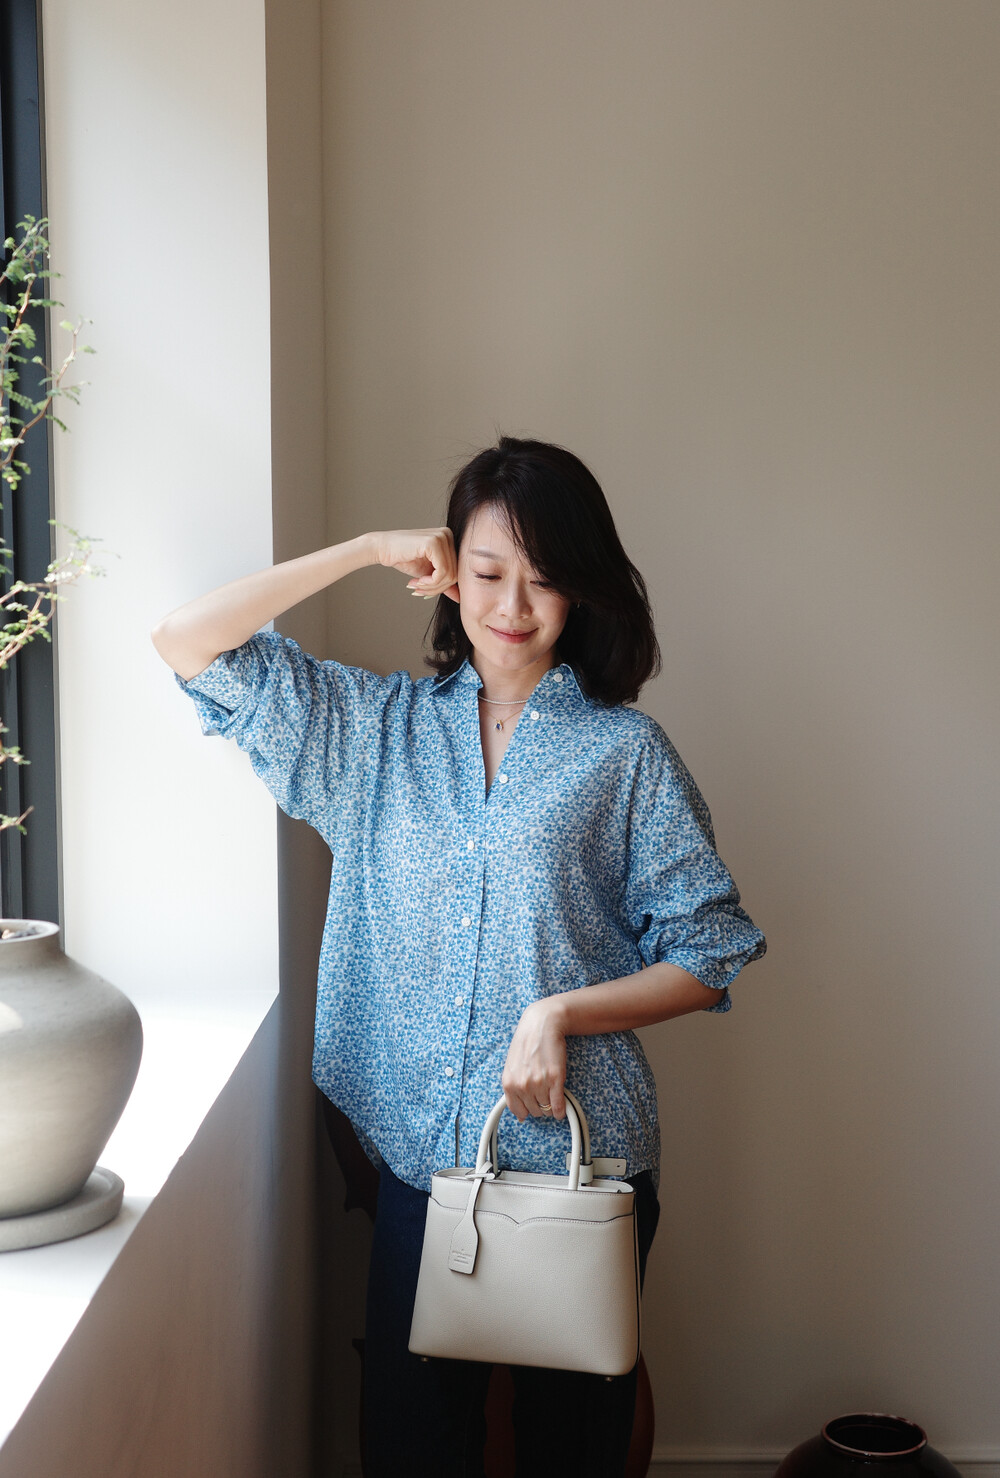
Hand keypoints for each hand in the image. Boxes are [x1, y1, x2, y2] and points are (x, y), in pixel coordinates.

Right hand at [371, 528, 458, 601]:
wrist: (382, 549)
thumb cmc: (403, 558)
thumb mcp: (428, 573)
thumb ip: (444, 581)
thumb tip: (460, 597)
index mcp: (449, 539)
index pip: (457, 570)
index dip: (443, 587)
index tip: (425, 591)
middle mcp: (448, 535)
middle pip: (455, 573)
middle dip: (437, 588)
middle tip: (419, 591)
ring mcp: (442, 537)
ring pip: (449, 575)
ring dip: (432, 587)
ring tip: (416, 586)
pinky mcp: (434, 543)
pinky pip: (442, 572)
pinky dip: (430, 583)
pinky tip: (417, 581)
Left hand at [501, 999, 567, 1121]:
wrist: (542, 1024)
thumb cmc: (526, 1042)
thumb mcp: (511, 1066)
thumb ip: (513, 1088)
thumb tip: (520, 1115)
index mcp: (509, 1083)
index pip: (518, 1111)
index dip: (527, 1110)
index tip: (532, 1105)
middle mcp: (523, 1086)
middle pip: (535, 1111)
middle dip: (540, 1105)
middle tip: (543, 1093)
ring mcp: (539, 1083)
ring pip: (547, 1109)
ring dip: (551, 1104)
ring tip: (551, 1091)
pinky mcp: (556, 1079)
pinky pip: (559, 1106)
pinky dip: (561, 1110)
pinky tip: (562, 1108)